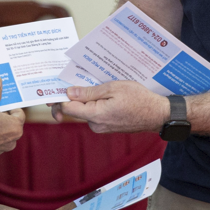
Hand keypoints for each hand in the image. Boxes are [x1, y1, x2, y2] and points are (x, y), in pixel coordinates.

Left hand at [54, 81, 171, 132]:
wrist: (158, 114)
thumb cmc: (139, 99)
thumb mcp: (114, 88)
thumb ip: (90, 91)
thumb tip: (69, 92)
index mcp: (96, 115)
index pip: (67, 108)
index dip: (58, 97)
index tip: (52, 88)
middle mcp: (96, 125)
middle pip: (75, 109)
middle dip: (73, 96)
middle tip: (74, 81)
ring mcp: (102, 127)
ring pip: (85, 111)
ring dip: (86, 99)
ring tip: (98, 85)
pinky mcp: (107, 127)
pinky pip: (95, 114)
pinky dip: (95, 104)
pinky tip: (105, 94)